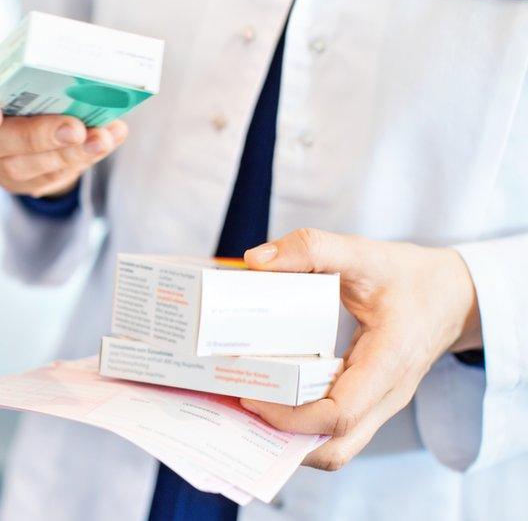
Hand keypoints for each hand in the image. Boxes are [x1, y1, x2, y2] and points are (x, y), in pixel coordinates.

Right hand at [0, 57, 127, 196]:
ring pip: (23, 167)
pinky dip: (81, 159)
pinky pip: (46, 178)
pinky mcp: (15, 183)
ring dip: (69, 154)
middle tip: (75, 128)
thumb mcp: (11, 61)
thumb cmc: (13, 77)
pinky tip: (105, 142)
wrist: (18, 110)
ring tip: (102, 138)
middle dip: (39, 137)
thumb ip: (32, 65)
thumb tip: (86, 71)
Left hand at [240, 228, 481, 470]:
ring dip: (292, 438)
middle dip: (284, 439)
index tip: (251, 395)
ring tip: (250, 407)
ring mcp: (381, 404)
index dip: (290, 416)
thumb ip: (312, 249)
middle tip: (241, 405)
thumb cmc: (409, 276)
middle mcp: (388, 394)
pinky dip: (303, 427)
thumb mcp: (363, 252)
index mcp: (389, 361)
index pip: (340, 413)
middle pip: (336, 447)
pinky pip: (336, 430)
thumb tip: (256, 260)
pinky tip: (273, 402)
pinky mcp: (370, 403)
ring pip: (337, 446)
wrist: (454, 296)